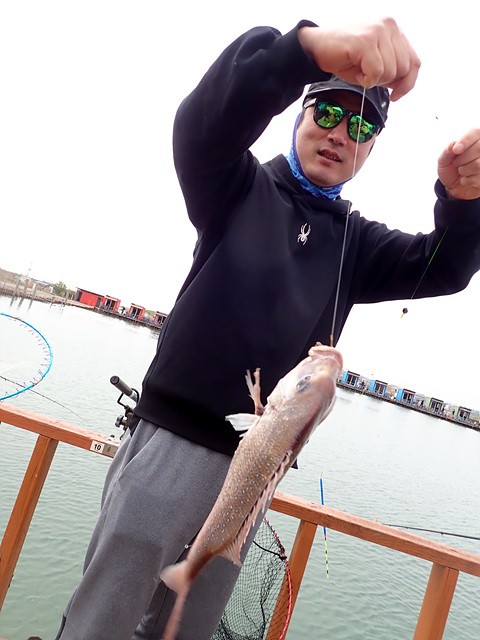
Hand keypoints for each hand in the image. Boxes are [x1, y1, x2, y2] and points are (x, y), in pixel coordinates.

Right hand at [298, 17, 419, 100]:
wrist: (316, 48)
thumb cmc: (343, 56)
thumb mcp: (373, 63)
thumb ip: (391, 69)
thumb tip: (402, 84)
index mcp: (393, 29)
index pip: (414, 61)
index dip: (408, 83)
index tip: (396, 95)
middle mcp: (389, 25)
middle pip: (404, 69)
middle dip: (385, 82)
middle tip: (367, 76)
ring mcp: (378, 31)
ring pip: (390, 72)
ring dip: (373, 80)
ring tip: (360, 71)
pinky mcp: (365, 41)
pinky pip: (376, 73)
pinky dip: (366, 80)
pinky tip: (356, 73)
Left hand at [438, 129, 479, 200]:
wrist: (454, 187)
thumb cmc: (450, 169)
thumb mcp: (443, 160)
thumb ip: (447, 151)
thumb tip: (453, 145)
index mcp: (475, 138)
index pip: (474, 133)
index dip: (465, 141)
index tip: (455, 150)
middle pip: (478, 148)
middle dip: (462, 159)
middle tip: (456, 164)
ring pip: (478, 164)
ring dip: (464, 170)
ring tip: (461, 171)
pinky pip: (479, 178)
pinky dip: (467, 181)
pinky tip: (466, 179)